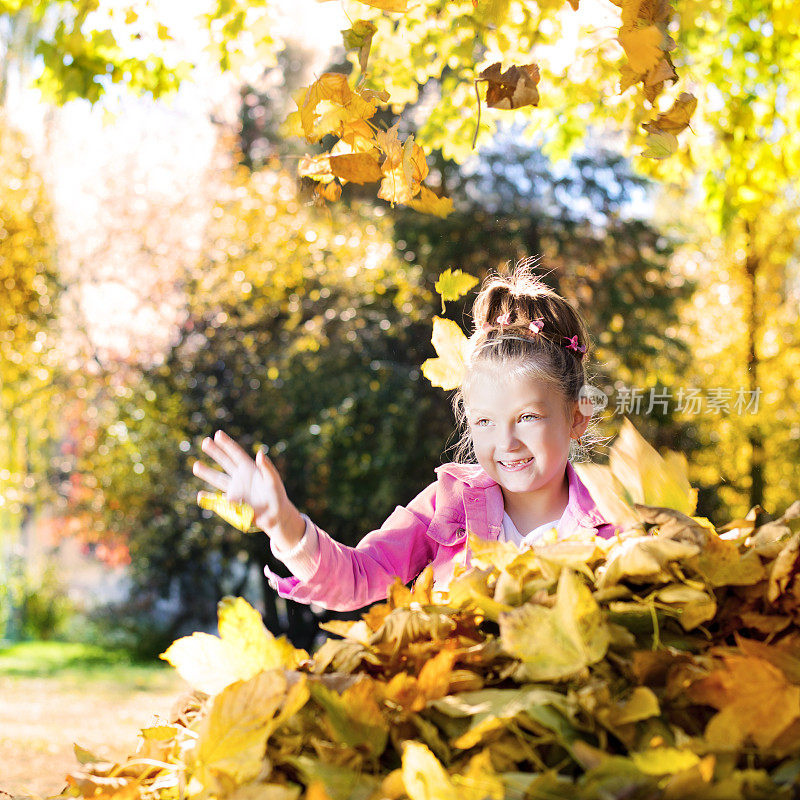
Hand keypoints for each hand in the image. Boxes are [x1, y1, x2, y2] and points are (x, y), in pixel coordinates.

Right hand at [192, 430, 304, 548]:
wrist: (276, 515)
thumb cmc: (277, 496)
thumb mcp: (273, 480)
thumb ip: (267, 467)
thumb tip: (260, 453)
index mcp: (250, 469)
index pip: (236, 454)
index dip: (227, 444)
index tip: (218, 434)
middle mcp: (241, 477)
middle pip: (225, 462)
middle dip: (215, 452)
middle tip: (204, 442)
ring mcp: (235, 489)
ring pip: (218, 479)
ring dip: (207, 472)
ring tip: (195, 465)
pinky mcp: (233, 503)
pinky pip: (218, 499)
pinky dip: (209, 498)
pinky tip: (200, 495)